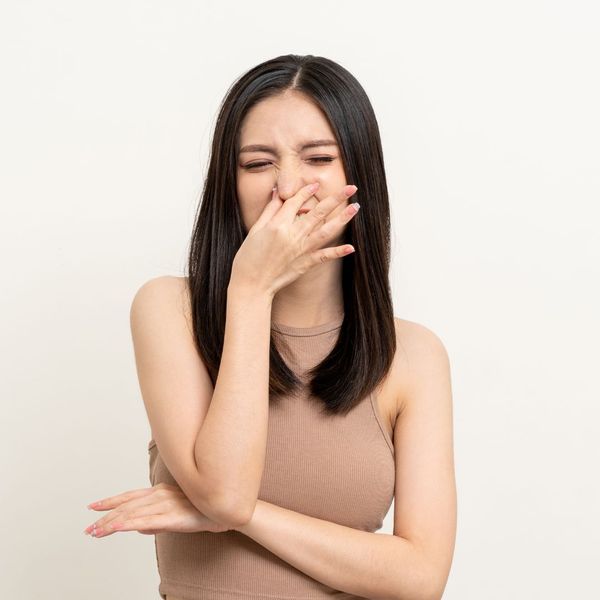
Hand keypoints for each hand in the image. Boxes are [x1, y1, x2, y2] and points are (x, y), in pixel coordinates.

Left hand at [83, 482, 230, 537]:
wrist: (225, 511)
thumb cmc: (203, 511)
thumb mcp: (175, 515)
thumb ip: (155, 520)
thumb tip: (138, 527)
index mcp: (160, 492)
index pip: (129, 496)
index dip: (110, 501)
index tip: (93, 506)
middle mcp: (160, 494)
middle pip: (126, 505)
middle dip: (105, 517)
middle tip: (88, 529)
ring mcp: (165, 504)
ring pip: (131, 513)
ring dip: (111, 522)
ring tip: (95, 532)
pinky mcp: (171, 515)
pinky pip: (145, 520)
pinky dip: (127, 523)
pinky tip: (116, 528)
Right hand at [230, 181, 359, 296]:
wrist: (251, 284)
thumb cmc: (249, 257)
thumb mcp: (256, 229)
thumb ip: (270, 210)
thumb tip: (279, 192)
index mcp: (278, 225)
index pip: (296, 202)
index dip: (306, 191)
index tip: (316, 184)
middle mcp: (293, 235)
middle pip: (318, 212)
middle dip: (335, 198)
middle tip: (352, 187)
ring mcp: (301, 250)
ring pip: (326, 231)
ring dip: (342, 219)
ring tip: (356, 208)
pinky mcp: (305, 264)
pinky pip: (324, 256)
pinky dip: (338, 252)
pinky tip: (351, 247)